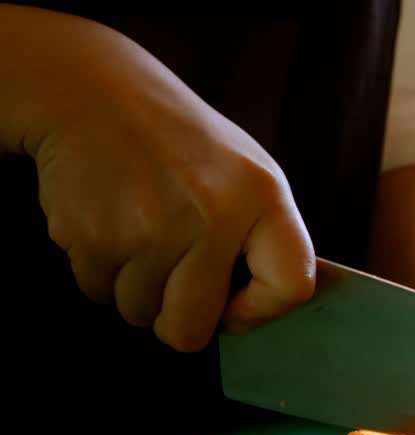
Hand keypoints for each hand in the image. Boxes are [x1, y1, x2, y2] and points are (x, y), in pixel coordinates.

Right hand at [17, 10, 314, 351]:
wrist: (93, 93)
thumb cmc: (180, 145)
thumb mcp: (248, 175)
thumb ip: (264, 240)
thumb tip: (253, 314)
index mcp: (262, 196)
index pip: (291, 285)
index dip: (261, 311)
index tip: (235, 307)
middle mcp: (212, 214)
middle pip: (192, 329)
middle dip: (178, 320)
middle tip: (172, 283)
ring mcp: (148, 229)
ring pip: (139, 313)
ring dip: (136, 290)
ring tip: (138, 235)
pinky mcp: (93, 235)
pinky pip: (98, 292)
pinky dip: (100, 271)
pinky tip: (110, 225)